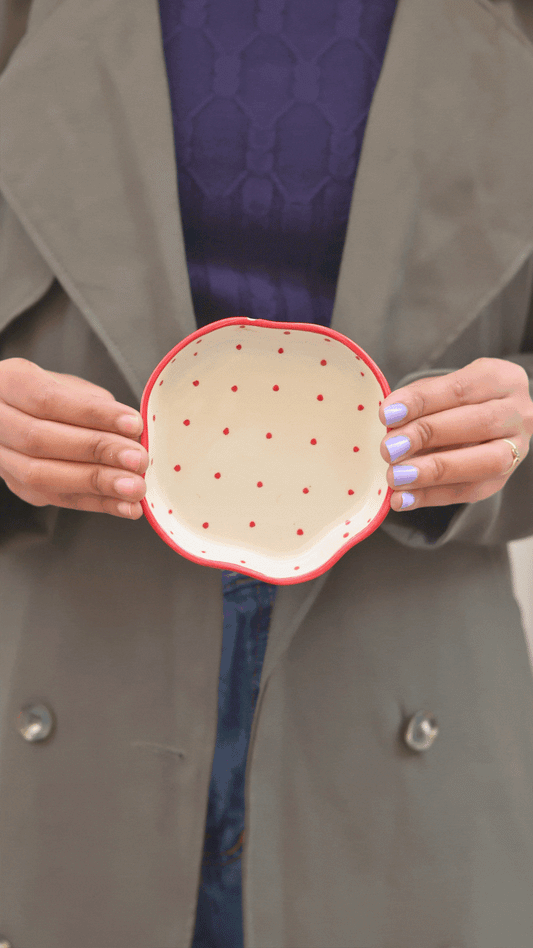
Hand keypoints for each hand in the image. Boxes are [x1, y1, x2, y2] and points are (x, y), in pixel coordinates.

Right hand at [0, 358, 147, 517]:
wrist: (16, 415)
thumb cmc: (48, 395)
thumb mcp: (70, 385)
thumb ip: (96, 405)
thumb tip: (131, 432)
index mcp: (8, 383)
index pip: (48, 400)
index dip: (92, 414)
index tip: (132, 424)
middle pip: (41, 440)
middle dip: (97, 451)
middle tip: (137, 459)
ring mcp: (2, 458)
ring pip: (42, 476)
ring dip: (96, 484)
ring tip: (134, 487)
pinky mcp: (19, 487)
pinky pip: (57, 499)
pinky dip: (96, 504)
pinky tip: (124, 505)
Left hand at [379, 358, 532, 511]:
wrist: (484, 422)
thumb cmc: (454, 402)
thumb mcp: (440, 389)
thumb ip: (420, 402)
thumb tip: (391, 424)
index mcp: (501, 379)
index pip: (461, 389)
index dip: (422, 401)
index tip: (387, 414)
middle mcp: (518, 412)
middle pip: (478, 423)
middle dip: (427, 436)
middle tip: (389, 448)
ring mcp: (517, 448)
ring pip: (483, 463)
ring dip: (433, 472)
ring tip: (395, 477)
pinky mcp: (503, 480)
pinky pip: (471, 492)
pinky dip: (432, 497)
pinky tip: (403, 499)